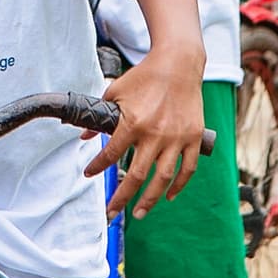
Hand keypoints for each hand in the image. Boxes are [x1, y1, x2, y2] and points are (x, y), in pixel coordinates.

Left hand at [85, 46, 205, 218]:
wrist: (178, 64)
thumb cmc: (144, 77)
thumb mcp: (114, 91)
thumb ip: (100, 116)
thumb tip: (84, 136)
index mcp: (133, 122)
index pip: (111, 154)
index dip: (97, 167)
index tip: (88, 174)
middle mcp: (155, 134)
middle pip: (136, 176)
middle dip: (121, 198)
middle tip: (111, 213)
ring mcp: (176, 138)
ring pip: (163, 179)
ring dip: (150, 200)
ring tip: (139, 213)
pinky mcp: (193, 138)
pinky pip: (187, 169)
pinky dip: (179, 186)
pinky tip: (169, 196)